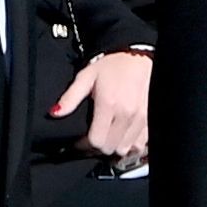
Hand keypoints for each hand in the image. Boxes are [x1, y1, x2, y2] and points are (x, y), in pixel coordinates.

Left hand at [53, 49, 151, 163]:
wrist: (139, 56)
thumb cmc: (112, 66)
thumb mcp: (86, 77)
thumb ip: (70, 97)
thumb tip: (55, 113)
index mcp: (109, 104)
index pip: (96, 140)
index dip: (84, 145)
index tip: (79, 142)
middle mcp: (127, 114)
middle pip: (110, 148)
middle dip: (98, 147)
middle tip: (92, 139)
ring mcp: (142, 118)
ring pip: (127, 149)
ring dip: (115, 147)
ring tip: (107, 138)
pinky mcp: (151, 120)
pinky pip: (141, 144)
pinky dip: (131, 145)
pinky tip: (122, 138)